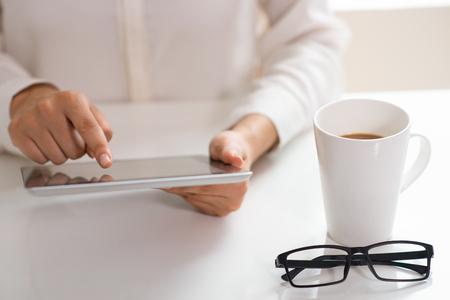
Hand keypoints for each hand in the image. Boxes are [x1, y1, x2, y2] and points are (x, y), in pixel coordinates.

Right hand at [8, 84, 112, 167]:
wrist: (34, 100)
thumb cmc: (68, 110)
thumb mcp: (91, 112)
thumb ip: (103, 131)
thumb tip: (95, 152)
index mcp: (72, 100)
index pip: (88, 128)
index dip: (99, 147)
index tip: (106, 162)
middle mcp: (49, 107)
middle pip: (75, 150)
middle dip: (78, 149)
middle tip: (70, 135)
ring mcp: (31, 119)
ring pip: (59, 158)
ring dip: (63, 153)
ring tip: (57, 137)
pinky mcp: (17, 131)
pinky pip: (41, 160)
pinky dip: (46, 156)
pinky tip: (44, 141)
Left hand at [163, 114, 277, 215]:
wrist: (234, 157)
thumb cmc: (232, 149)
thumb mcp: (231, 143)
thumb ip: (231, 151)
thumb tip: (235, 159)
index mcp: (239, 186)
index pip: (207, 187)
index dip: (188, 184)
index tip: (170, 182)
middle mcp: (231, 202)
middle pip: (197, 194)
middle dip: (178, 186)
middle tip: (158, 178)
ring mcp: (221, 208)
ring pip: (192, 198)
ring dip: (178, 189)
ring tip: (163, 179)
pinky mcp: (211, 209)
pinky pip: (192, 201)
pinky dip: (182, 191)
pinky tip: (172, 182)